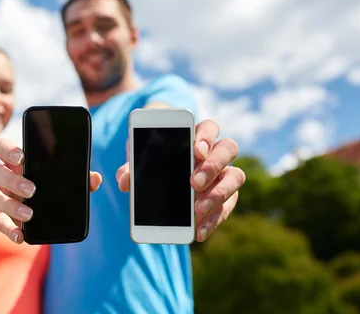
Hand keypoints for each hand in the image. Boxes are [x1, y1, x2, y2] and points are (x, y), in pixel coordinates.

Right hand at [0, 138, 102, 243]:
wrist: (20, 202)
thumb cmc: (42, 183)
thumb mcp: (56, 177)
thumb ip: (76, 176)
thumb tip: (95, 179)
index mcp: (14, 160)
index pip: (1, 146)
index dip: (7, 149)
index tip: (22, 157)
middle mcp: (1, 175)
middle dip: (12, 180)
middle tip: (32, 189)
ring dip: (10, 205)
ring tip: (29, 214)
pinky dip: (7, 229)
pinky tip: (20, 236)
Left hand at [116, 119, 244, 241]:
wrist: (161, 180)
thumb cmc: (153, 162)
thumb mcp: (140, 162)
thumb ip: (131, 168)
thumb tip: (124, 181)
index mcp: (196, 137)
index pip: (209, 128)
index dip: (206, 137)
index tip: (196, 150)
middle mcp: (215, 153)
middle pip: (228, 149)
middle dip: (212, 166)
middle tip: (194, 183)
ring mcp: (223, 175)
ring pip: (236, 176)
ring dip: (219, 193)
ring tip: (198, 208)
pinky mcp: (225, 198)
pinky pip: (227, 207)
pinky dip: (214, 220)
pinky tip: (199, 232)